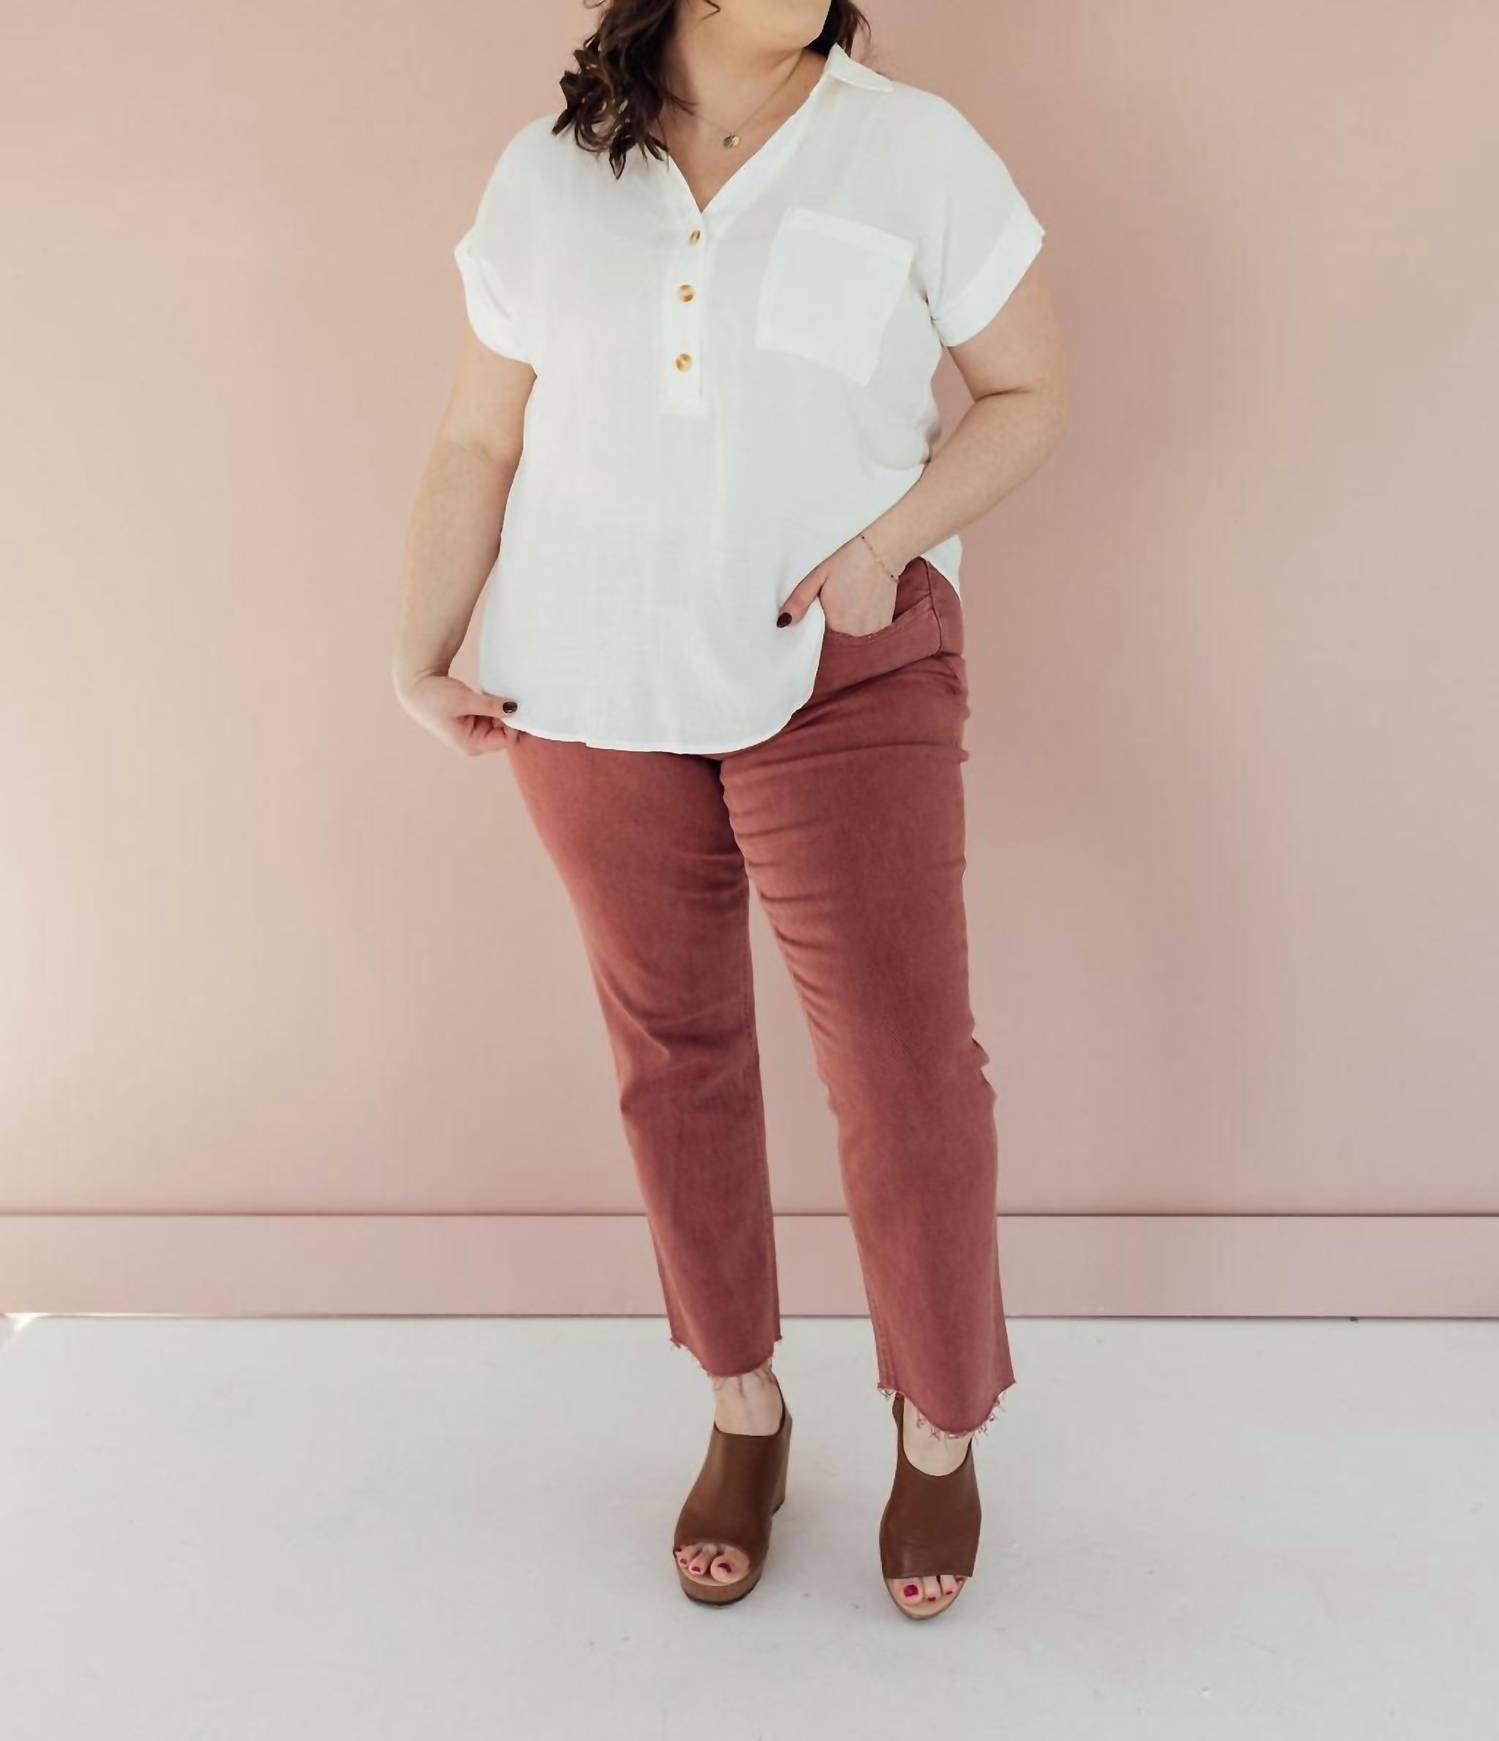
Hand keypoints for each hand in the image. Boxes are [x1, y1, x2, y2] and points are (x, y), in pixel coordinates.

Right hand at [394, 670, 522, 755]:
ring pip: (499, 723)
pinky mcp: (471, 722)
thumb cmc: (435, 697)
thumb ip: (491, 706)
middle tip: (504, 696)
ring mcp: (472, 733)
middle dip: (507, 716)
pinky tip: (487, 696)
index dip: (513, 723)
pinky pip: (491, 716)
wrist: (415, 686)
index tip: (514, 704)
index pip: (506, 740)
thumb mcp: (465, 700)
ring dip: (499, 709)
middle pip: (504, 733)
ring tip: (490, 694)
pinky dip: (493, 706)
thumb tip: (514, 708)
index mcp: (471, 745)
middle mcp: (473, 743)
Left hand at [777, 529, 905, 635]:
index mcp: (836, 623)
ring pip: (853, 644)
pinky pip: (868, 638)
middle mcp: (856, 632)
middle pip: (837, 647)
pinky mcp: (885, 627)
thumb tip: (782, 623)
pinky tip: (860, 612)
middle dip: (831, 639)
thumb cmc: (847, 562)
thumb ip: (799, 601)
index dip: (815, 639)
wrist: (882, 551)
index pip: (820, 645)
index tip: (816, 627)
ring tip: (847, 612)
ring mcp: (873, 631)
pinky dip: (862, 631)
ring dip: (847, 636)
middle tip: (831, 616)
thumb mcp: (817, 576)